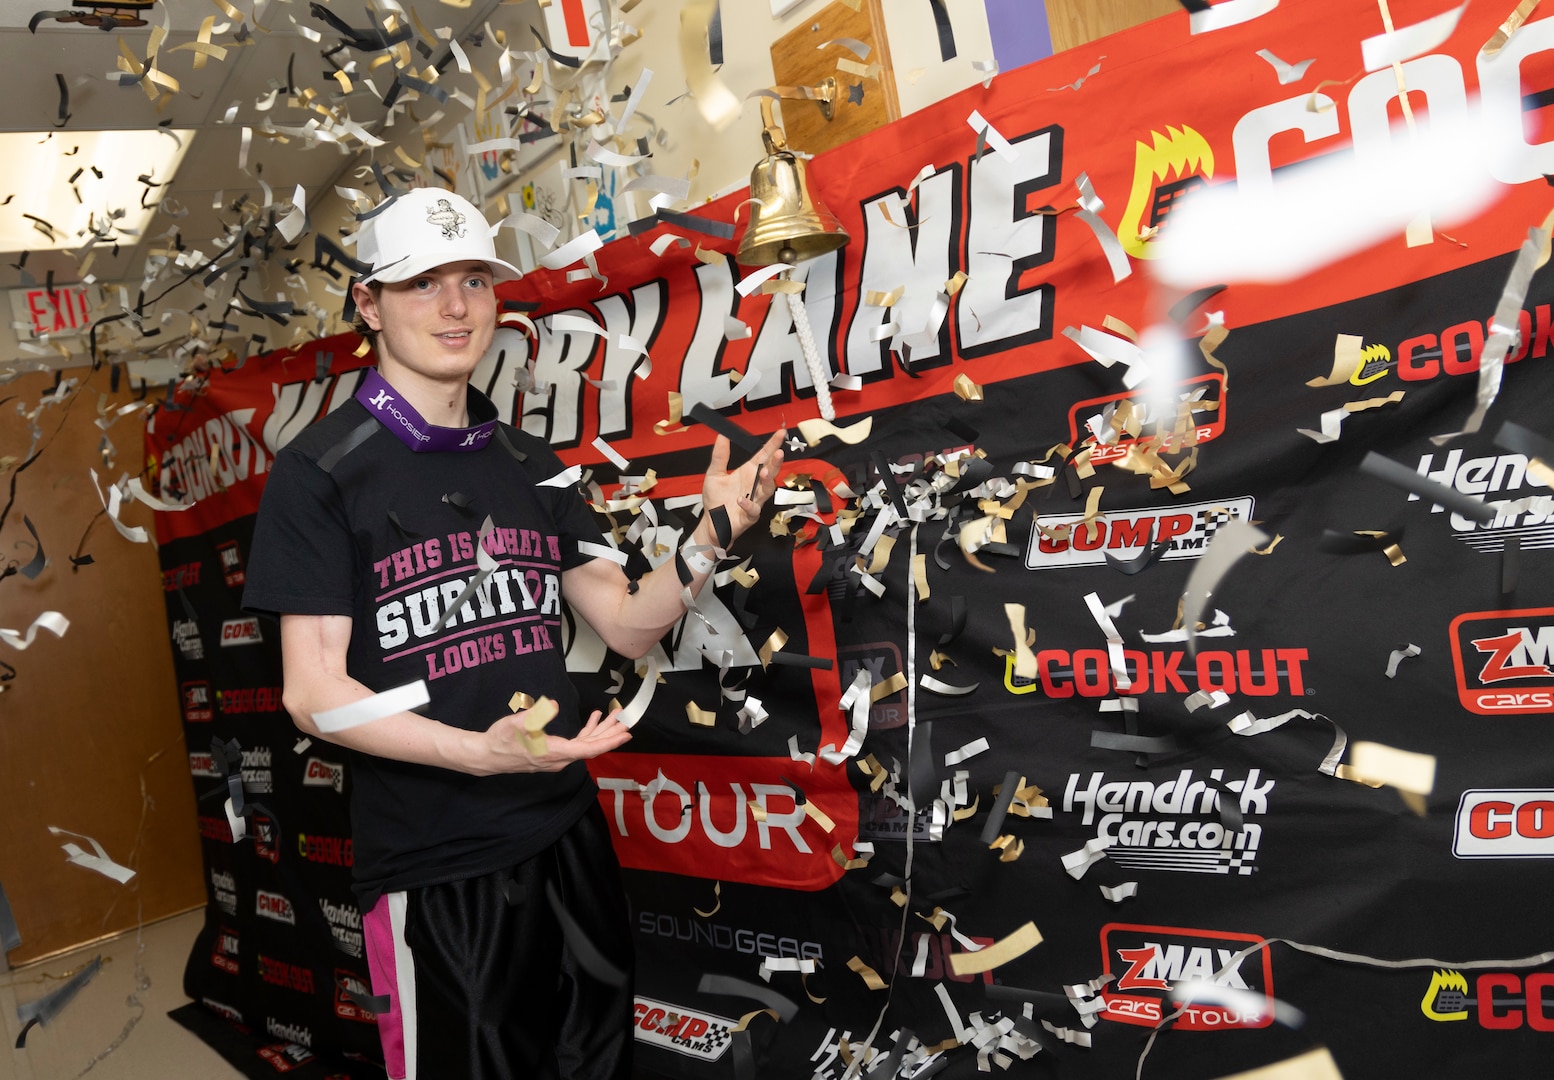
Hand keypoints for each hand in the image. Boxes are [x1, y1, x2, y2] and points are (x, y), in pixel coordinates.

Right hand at [474, 707, 631, 774]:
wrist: (487, 755)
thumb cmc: (501, 739)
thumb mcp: (516, 724)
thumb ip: (535, 715)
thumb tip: (551, 704)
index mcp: (554, 752)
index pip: (588, 749)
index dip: (608, 741)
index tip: (624, 735)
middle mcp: (559, 758)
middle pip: (591, 747)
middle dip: (610, 734)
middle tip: (626, 721)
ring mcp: (556, 757)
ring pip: (585, 745)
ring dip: (601, 731)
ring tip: (615, 717)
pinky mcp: (553, 753)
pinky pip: (576, 744)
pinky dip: (587, 732)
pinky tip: (592, 719)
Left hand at [702, 428, 785, 541]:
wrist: (711, 522)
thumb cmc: (716, 500)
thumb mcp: (714, 474)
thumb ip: (720, 455)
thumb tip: (722, 436)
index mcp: (748, 472)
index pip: (763, 455)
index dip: (772, 444)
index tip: (780, 433)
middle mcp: (754, 485)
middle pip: (770, 471)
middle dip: (776, 463)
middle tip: (778, 453)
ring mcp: (754, 500)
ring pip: (767, 490)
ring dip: (767, 481)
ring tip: (764, 473)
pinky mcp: (749, 515)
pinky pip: (753, 509)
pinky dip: (748, 504)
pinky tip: (741, 499)